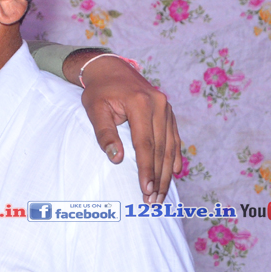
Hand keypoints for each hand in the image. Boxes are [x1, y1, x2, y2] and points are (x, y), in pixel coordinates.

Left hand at [77, 55, 181, 203]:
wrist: (110, 69)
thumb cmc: (99, 91)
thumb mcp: (94, 109)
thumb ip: (105, 133)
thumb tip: (117, 159)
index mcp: (141, 103)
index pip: (145, 144)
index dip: (146, 169)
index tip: (145, 189)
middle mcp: (159, 105)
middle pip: (161, 148)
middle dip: (158, 177)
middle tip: (153, 201)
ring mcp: (166, 108)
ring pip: (171, 146)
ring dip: (167, 172)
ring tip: (160, 194)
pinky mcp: (168, 112)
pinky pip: (174, 137)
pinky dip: (175, 156)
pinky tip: (176, 172)